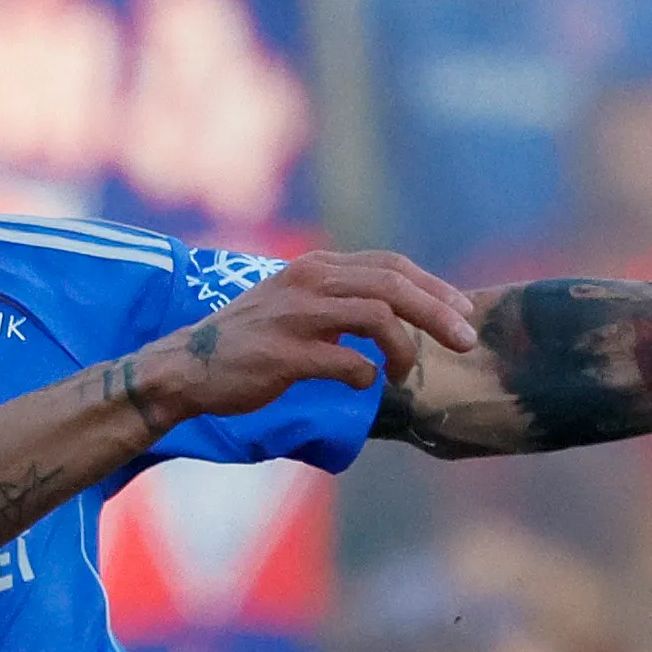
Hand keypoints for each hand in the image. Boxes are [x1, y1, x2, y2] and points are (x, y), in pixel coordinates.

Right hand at [146, 250, 478, 419]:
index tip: (463, 311)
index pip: (390, 266)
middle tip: (465, 341)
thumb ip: (340, 300)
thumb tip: (399, 315)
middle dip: (438, 313)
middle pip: (393, 287)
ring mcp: (296, 316)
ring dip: (404, 349)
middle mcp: (309, 282)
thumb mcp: (295, 303)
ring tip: (402, 373)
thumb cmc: (248, 342)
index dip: (433, 287)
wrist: (186, 367)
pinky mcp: (285, 354)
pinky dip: (366, 376)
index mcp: (316, 268)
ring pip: (377, 318)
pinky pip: (348, 362)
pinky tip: (360, 385)